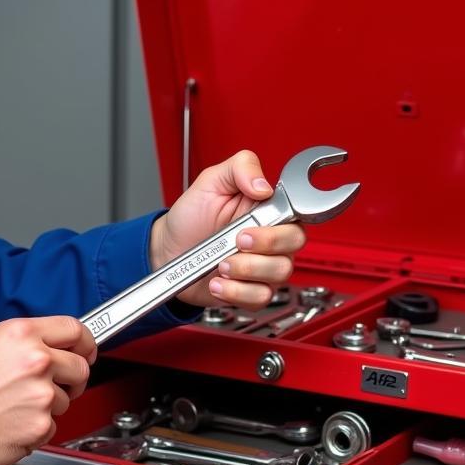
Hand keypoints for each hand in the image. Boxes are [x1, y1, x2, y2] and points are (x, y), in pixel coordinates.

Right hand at [0, 316, 95, 464]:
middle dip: (71, 379)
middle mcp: (36, 360)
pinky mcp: (41, 424)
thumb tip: (45, 348)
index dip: (85, 342)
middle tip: (54, 387)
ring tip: (13, 408)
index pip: (74, 329)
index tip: (86, 351)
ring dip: (47, 407)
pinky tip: (10, 424)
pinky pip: (51, 427)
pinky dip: (35, 430)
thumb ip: (21, 344)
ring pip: (65, 400)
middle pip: (80, 367)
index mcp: (20, 334)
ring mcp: (41, 394)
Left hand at [149, 149, 306, 308]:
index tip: (250, 225)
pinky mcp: (251, 291)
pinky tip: (217, 282)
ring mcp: (263, 267)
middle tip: (236, 241)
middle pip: (294, 244)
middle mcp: (271, 239)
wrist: (167, 250)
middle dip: (263, 245)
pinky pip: (260, 297)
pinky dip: (236, 292)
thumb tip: (264, 185)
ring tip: (221, 263)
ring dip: (246, 270)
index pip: (297, 214)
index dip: (279, 222)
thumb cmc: (191, 217)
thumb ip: (239, 168)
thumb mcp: (210, 181)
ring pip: (280, 273)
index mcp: (267, 210)